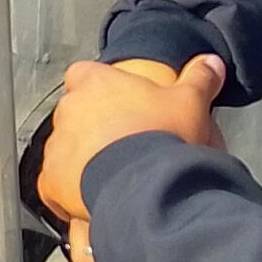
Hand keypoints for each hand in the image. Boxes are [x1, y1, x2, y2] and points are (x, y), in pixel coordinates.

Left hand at [32, 55, 228, 235]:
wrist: (145, 183)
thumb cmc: (163, 136)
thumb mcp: (190, 102)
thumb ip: (199, 79)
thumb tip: (212, 63)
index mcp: (95, 82)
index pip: (84, 74)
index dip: (99, 86)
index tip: (116, 101)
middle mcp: (69, 109)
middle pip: (75, 112)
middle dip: (91, 125)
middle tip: (121, 142)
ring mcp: (57, 144)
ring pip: (64, 147)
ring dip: (81, 157)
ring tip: (111, 173)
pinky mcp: (50, 179)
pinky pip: (54, 184)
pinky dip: (68, 191)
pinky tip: (90, 199)